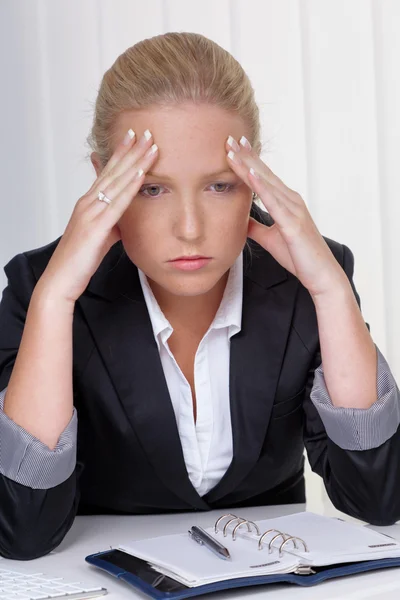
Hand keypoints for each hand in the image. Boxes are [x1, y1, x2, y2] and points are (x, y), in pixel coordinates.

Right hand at [38, 129, 158, 302]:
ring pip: (117, 181)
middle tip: (146, 131)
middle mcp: (88, 202)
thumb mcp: (101, 238)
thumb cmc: (80, 260)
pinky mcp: (96, 226)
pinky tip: (142, 173)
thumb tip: (125, 222)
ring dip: (135, 162)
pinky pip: (117, 202)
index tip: (135, 138)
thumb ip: (113, 226)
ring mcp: (91, 212)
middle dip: (131, 150)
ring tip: (150, 144)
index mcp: (88, 203)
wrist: (61, 279)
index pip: (108, 173)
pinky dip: (131, 186)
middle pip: (113, 171)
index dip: (122, 155)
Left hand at [225, 136, 347, 297]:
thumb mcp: (270, 239)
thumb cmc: (299, 257)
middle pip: (264, 173)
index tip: (234, 146)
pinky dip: (262, 186)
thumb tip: (240, 220)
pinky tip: (250, 174)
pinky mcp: (293, 223)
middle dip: (246, 155)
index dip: (249, 161)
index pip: (264, 177)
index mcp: (286, 202)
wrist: (320, 275)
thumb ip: (256, 227)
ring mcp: (293, 209)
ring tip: (233, 150)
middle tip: (229, 137)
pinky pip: (274, 201)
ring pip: (267, 182)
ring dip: (249, 165)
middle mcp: (291, 200)